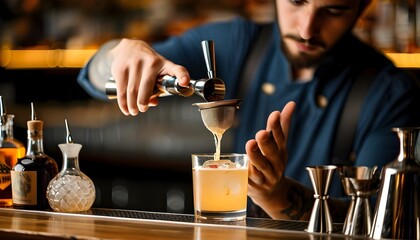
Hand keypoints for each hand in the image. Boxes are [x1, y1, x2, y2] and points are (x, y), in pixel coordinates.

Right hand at [109, 38, 189, 114]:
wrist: (129, 47)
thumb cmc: (147, 65)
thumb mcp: (157, 73)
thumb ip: (158, 89)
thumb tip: (153, 103)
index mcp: (165, 64)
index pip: (177, 69)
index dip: (182, 76)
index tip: (185, 83)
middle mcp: (151, 63)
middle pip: (146, 87)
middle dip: (143, 102)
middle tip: (142, 109)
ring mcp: (135, 64)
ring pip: (132, 90)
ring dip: (132, 105)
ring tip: (134, 111)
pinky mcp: (121, 68)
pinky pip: (121, 89)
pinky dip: (123, 102)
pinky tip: (126, 108)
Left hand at [246, 101, 295, 216]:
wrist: (272, 194)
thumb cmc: (273, 162)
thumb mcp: (280, 145)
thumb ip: (283, 125)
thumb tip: (291, 104)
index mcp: (281, 152)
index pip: (280, 138)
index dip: (277, 126)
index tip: (274, 114)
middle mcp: (275, 165)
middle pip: (272, 154)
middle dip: (267, 143)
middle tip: (261, 133)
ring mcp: (265, 177)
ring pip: (259, 167)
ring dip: (255, 156)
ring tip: (250, 144)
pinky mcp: (253, 187)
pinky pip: (248, 179)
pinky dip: (245, 173)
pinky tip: (241, 165)